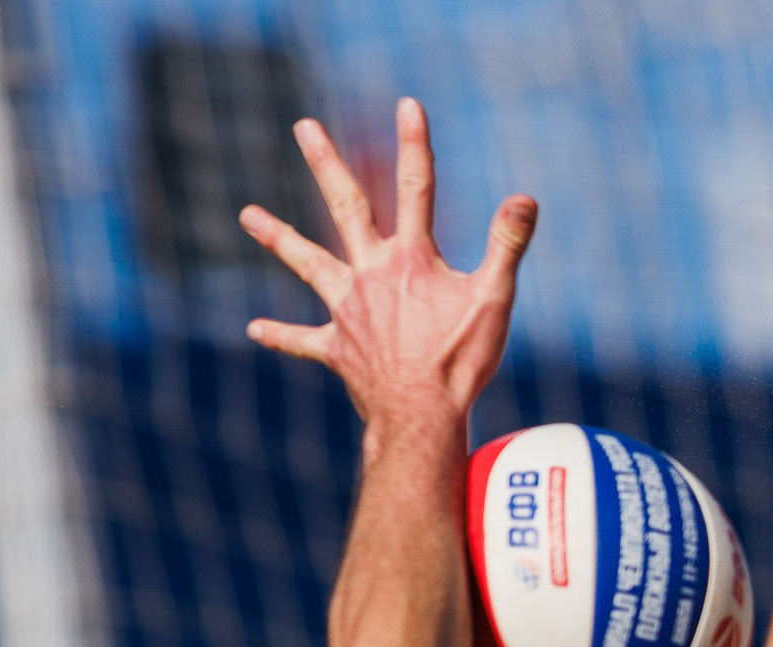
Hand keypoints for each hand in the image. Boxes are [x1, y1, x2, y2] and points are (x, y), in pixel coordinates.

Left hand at [238, 98, 536, 430]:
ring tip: (247, 214)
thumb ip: (508, 245)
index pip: (416, 187)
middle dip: (326, 163)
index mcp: (411, 258)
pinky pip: (303, 340)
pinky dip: (281, 335)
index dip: (416, 143)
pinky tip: (254, 330)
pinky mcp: (336, 348)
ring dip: (278, 236)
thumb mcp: (495, 300)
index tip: (408, 103)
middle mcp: (370, 274)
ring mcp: (347, 310)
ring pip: (307, 263)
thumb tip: (525, 197)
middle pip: (345, 206)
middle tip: (303, 126)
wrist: (422, 417)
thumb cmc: (460, 361)